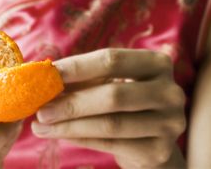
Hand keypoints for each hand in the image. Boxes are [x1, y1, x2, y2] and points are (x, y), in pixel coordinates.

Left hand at [31, 48, 186, 167]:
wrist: (153, 142)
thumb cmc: (123, 104)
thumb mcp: (108, 83)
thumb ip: (82, 79)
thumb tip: (42, 78)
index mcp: (157, 63)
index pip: (112, 60)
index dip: (77, 66)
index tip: (46, 74)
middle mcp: (170, 92)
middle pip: (113, 95)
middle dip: (71, 102)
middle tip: (40, 109)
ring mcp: (169, 123)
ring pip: (111, 124)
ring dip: (69, 126)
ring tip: (41, 126)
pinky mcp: (160, 151)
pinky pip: (112, 145)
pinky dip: (81, 140)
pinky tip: (61, 135)